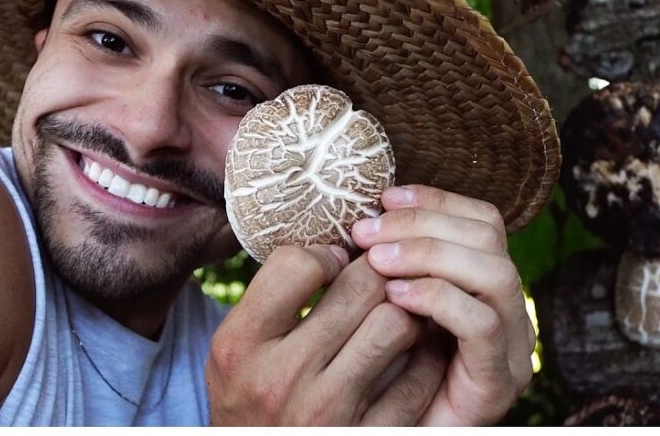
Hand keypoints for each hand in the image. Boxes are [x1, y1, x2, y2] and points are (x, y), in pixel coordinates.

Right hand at [206, 245, 449, 424]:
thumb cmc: (250, 391)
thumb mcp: (235, 343)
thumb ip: (273, 294)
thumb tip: (340, 248)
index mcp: (241, 344)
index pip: (297, 265)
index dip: (324, 254)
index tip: (332, 265)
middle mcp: (281, 377)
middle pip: (360, 287)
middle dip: (374, 274)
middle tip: (377, 280)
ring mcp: (328, 411)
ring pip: (396, 324)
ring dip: (403, 312)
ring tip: (395, 312)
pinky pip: (419, 378)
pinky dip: (424, 357)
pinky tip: (412, 355)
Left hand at [351, 185, 535, 425]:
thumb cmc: (373, 371)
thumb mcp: (377, 305)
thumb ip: (384, 263)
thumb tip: (361, 214)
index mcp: (484, 286)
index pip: (482, 221)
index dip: (435, 200)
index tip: (383, 198)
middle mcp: (508, 313)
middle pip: (489, 239)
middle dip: (423, 224)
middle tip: (365, 233)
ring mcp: (510, 350)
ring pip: (495, 274)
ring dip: (430, 255)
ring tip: (376, 261)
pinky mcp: (497, 385)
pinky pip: (483, 326)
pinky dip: (438, 299)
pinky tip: (395, 296)